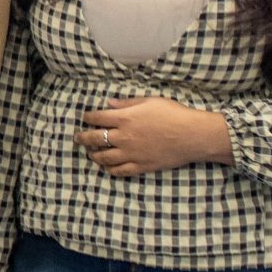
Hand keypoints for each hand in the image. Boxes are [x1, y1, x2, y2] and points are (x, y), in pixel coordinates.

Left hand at [76, 96, 230, 176]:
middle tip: (78, 138)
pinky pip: (119, 170)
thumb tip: (109, 103)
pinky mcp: (140, 166)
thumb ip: (127, 103)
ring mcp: (131, 153)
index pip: (96, 118)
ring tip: (91, 154)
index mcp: (124, 118)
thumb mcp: (150, 101)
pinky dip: (110, 169)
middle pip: (94, 139)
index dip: (88, 117)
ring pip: (104, 157)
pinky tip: (107, 168)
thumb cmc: (174, 114)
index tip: (85, 118)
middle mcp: (123, 136)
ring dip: (94, 155)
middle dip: (83, 138)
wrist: (193, 135)